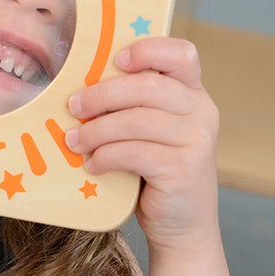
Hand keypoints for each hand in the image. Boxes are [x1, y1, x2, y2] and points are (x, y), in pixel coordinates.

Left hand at [65, 37, 219, 251]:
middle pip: (148, 86)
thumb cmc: (154, 170)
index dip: (148, 49)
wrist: (181, 226)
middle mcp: (202, 112)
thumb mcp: (148, 130)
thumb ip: (132, 104)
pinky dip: (107, 156)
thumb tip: (79, 86)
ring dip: (97, 129)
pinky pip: (135, 152)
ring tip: (74, 141)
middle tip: (72, 106)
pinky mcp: (185, 170)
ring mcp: (198, 141)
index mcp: (192, 93)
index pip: (182, 54)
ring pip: (138, 120)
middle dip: (102, 94)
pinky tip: (93, 165)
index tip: (115, 61)